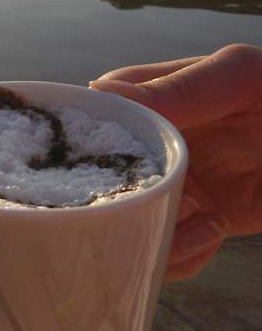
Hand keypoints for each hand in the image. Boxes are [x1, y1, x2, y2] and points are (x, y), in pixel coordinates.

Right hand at [91, 44, 261, 280]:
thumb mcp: (240, 78)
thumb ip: (180, 86)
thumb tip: (102, 94)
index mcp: (158, 95)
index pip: (100, 109)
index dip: (90, 131)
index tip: (103, 151)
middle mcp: (159, 141)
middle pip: (102, 170)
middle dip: (116, 191)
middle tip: (154, 195)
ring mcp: (178, 183)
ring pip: (128, 215)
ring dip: (148, 225)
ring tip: (196, 216)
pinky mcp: (202, 222)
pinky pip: (165, 248)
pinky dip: (177, 252)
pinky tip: (212, 231)